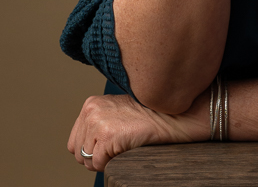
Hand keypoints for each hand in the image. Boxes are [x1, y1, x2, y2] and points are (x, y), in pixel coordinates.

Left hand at [67, 92, 209, 172]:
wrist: (171, 115)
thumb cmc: (149, 116)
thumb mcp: (117, 113)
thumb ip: (99, 124)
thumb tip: (86, 149)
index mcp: (91, 103)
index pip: (74, 141)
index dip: (91, 150)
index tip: (109, 145)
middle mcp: (90, 110)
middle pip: (78, 152)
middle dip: (96, 156)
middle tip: (118, 147)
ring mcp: (97, 122)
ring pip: (87, 160)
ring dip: (104, 160)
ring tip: (123, 146)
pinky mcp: (106, 135)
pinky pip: (98, 164)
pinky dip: (111, 163)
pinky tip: (126, 148)